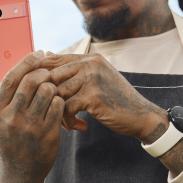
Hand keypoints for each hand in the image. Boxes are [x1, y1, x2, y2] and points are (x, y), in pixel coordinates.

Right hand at [0, 51, 64, 182]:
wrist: (20, 174)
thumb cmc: (3, 142)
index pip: (9, 79)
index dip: (25, 62)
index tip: (37, 54)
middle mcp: (11, 120)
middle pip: (31, 82)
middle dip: (42, 72)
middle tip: (47, 71)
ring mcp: (31, 128)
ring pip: (47, 91)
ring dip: (52, 85)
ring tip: (51, 88)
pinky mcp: (48, 134)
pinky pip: (59, 105)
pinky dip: (60, 100)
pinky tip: (57, 103)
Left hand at [41, 53, 166, 140]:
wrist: (141, 115)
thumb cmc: (117, 99)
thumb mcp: (98, 78)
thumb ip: (77, 69)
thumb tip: (48, 55)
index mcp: (90, 59)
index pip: (54, 60)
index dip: (42, 77)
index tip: (41, 93)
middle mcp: (91, 64)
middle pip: (52, 75)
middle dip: (47, 96)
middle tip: (52, 111)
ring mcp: (93, 79)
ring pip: (58, 92)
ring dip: (57, 110)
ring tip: (65, 122)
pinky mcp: (94, 97)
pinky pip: (67, 107)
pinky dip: (67, 120)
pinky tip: (75, 126)